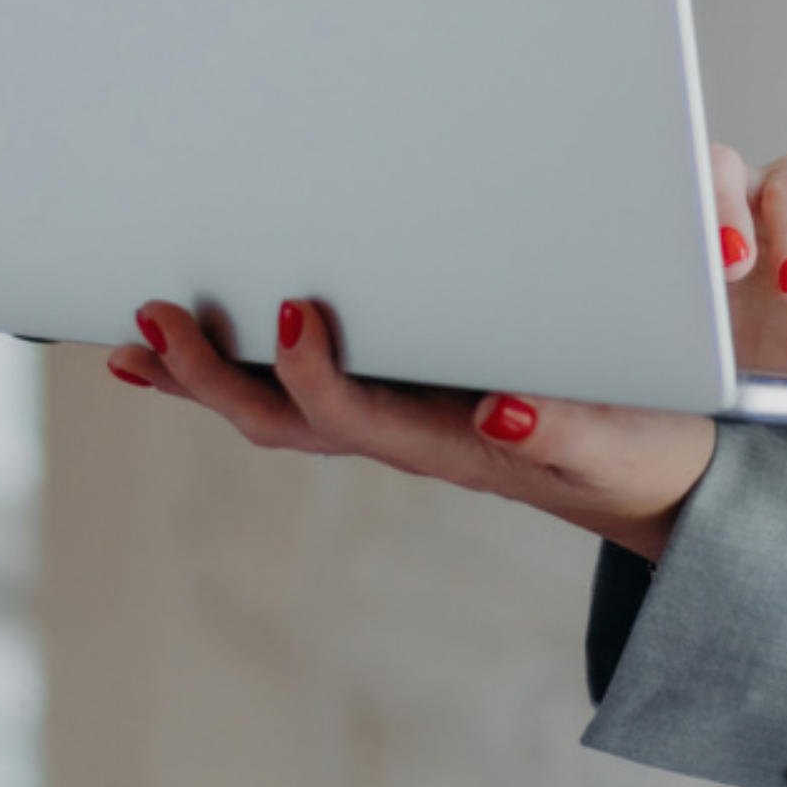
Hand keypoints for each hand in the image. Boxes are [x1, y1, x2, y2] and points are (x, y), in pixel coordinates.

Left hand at [104, 297, 718, 559]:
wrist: (652, 479)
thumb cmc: (637, 452)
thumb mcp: (618, 445)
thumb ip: (565, 430)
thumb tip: (498, 407)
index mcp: (440, 442)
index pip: (351, 412)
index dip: (309, 370)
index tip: (293, 308)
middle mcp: (396, 432)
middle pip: (279, 418)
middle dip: (209, 376)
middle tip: (152, 322)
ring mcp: (387, 418)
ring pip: (271, 405)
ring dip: (199, 375)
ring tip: (134, 339)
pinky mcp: (392, 395)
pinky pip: (291, 386)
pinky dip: (231, 364)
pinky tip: (188, 341)